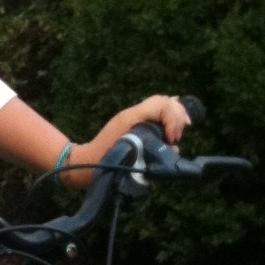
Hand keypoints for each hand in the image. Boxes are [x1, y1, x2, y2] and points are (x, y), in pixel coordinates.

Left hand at [57, 94, 190, 188]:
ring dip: (174, 117)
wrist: (87, 163)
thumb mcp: (132, 155)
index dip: (174, 120)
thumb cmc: (106, 161)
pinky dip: (166, 120)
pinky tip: (171, 133)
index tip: (172, 140)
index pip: (162, 104)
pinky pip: (155, 114)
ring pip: (161, 105)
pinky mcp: (133, 124)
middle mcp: (134, 113)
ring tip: (176, 134)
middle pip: (164, 101)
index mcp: (133, 116)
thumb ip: (155, 148)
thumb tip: (174, 148)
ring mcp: (133, 117)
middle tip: (177, 136)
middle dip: (177, 116)